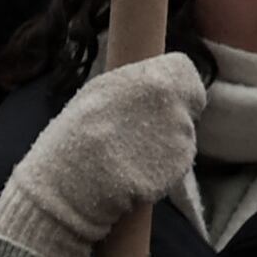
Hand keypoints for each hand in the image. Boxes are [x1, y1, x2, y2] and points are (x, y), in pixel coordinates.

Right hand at [0, 52, 206, 256]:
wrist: (70, 186)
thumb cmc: (71, 138)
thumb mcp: (95, 95)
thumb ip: (132, 86)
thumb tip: (153, 82)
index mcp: (149, 79)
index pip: (183, 70)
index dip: (174, 84)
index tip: (158, 96)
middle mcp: (172, 103)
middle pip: (186, 103)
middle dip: (168, 114)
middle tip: (137, 131)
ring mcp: (181, 136)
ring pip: (182, 133)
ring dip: (163, 141)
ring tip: (129, 152)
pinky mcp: (182, 166)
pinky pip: (177, 159)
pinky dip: (162, 164)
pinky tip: (136, 169)